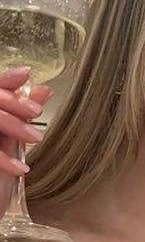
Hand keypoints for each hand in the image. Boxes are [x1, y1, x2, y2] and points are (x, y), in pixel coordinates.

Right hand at [0, 67, 50, 183]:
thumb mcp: (10, 143)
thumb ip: (21, 115)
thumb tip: (43, 89)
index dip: (5, 80)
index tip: (25, 73)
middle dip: (12, 102)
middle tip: (36, 111)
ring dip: (12, 125)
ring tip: (35, 138)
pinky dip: (3, 159)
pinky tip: (20, 168)